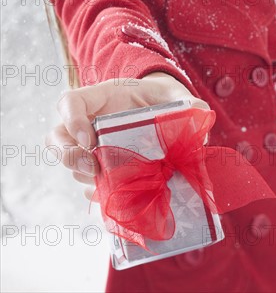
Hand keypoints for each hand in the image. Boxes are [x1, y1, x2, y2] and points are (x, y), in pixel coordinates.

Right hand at [44, 73, 209, 201]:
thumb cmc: (165, 99)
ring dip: (86, 179)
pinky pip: (89, 185)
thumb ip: (188, 103)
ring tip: (112, 186)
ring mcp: (93, 146)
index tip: (90, 140)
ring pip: (71, 164)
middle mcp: (91, 122)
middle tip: (93, 169)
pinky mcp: (103, 168)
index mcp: (104, 97)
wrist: (165, 111)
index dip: (71, 120)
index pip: (71, 102)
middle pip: (57, 137)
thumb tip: (198, 117)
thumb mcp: (177, 96)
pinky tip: (118, 198)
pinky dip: (99, 194)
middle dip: (69, 157)